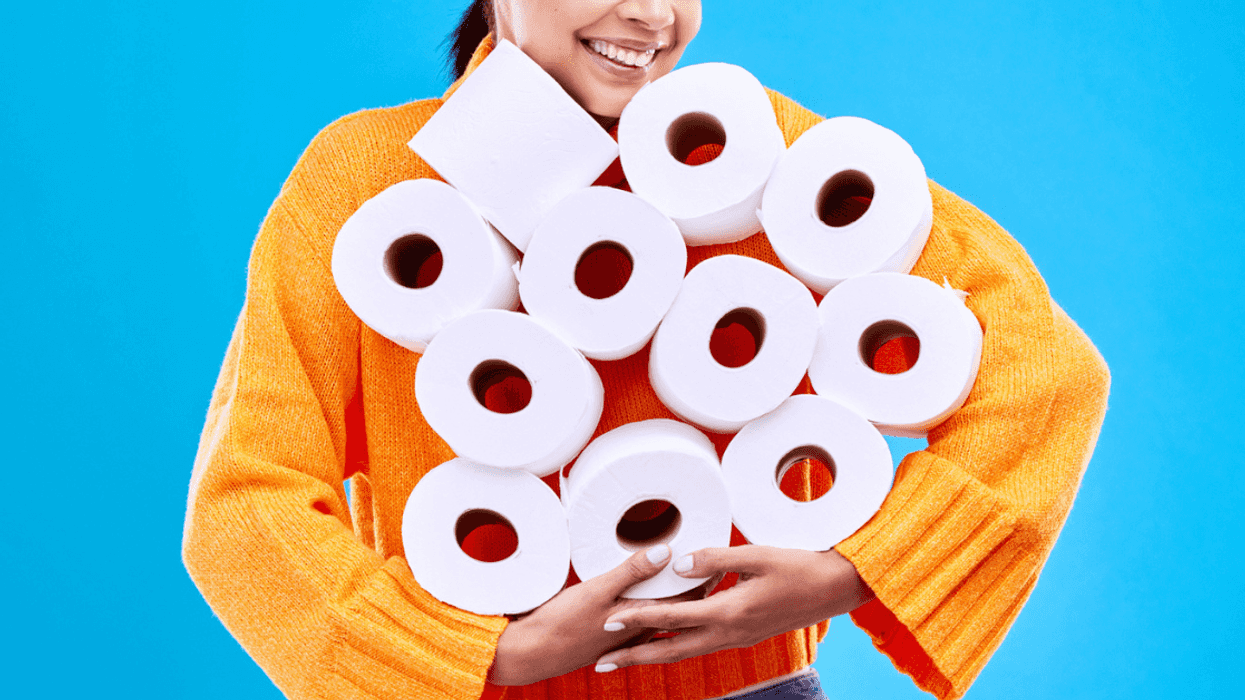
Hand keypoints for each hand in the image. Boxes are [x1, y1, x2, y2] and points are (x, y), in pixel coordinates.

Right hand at [486, 544, 714, 684]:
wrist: (533, 652)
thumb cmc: (562, 624)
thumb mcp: (596, 591)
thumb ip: (631, 572)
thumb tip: (666, 552)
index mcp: (643, 617)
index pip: (689, 595)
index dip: (706, 573)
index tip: (718, 551)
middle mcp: (642, 628)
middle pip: (682, 604)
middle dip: (699, 581)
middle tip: (713, 556)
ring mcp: (629, 632)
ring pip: (666, 610)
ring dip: (680, 591)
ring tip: (691, 569)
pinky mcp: (615, 633)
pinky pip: (648, 615)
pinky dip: (659, 602)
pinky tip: (656, 593)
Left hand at [592, 546, 873, 671]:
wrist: (835, 590)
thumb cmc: (800, 567)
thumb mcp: (757, 555)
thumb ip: (714, 558)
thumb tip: (677, 563)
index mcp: (729, 613)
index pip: (672, 617)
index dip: (638, 616)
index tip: (609, 617)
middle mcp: (730, 633)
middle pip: (671, 650)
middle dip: (635, 656)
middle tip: (602, 662)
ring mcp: (737, 638)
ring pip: (686, 651)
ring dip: (654, 654)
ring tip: (625, 656)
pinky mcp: (744, 635)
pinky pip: (702, 645)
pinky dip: (678, 645)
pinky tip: (667, 640)